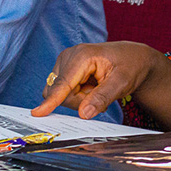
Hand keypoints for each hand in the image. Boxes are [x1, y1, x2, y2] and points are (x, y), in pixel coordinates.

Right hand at [33, 41, 164, 119]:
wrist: (133, 57)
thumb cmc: (130, 66)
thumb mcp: (122, 83)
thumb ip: (102, 97)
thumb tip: (84, 114)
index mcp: (82, 56)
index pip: (63, 84)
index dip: (51, 101)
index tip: (37, 113)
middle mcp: (69, 56)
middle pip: (60, 94)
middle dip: (80, 101)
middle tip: (100, 94)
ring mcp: (65, 62)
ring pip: (60, 95)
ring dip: (80, 99)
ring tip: (97, 89)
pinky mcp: (64, 69)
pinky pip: (63, 92)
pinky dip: (78, 95)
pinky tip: (91, 88)